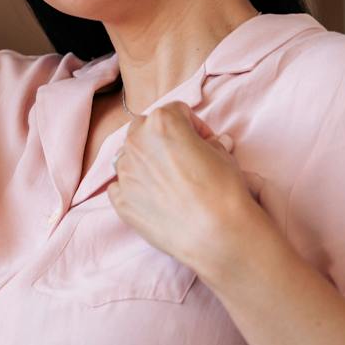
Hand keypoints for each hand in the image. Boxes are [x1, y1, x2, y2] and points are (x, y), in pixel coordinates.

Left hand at [106, 101, 273, 280]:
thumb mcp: (224, 155)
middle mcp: (136, 142)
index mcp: (161, 122)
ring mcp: (124, 171)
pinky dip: (135, 187)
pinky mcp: (120, 199)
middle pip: (145, 129)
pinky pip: (121, 185)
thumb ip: (210, 143)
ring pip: (130, 156)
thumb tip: (212, 143)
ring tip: (169, 181)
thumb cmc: (222, 189)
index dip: (193, 125)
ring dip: (146, 162)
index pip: (175, 111)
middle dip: (162, 139)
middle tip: (182, 158)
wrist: (215, 232)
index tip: (204, 141)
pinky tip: (156, 199)